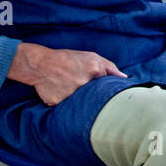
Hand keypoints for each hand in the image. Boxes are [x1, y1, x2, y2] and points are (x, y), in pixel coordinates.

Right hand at [9, 43, 126, 106]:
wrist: (40, 64)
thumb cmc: (68, 59)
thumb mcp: (91, 57)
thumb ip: (110, 67)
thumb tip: (125, 78)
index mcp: (95, 70)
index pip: (108, 86)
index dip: (104, 88)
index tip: (101, 89)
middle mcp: (84, 83)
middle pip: (96, 96)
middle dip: (93, 95)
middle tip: (82, 87)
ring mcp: (71, 94)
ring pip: (82, 104)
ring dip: (80, 100)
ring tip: (70, 88)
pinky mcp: (59, 103)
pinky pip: (68, 108)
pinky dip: (66, 103)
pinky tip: (62, 93)